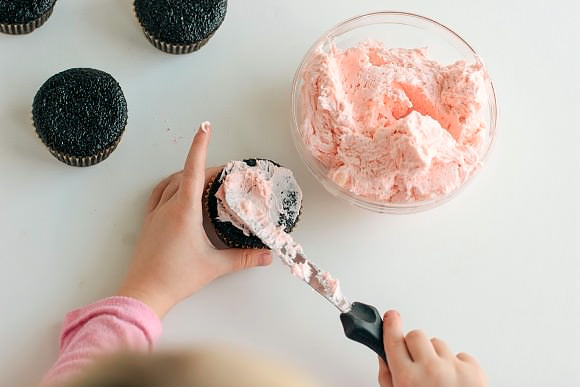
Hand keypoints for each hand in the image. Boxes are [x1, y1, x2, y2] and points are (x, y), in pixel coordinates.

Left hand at [117, 123, 272, 317]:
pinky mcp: (149, 223)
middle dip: (206, 167)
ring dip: (187, 175)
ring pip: (172, 182)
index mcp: (184, 210)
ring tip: (204, 179)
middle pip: (187, 174)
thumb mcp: (214, 266)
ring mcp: (155, 214)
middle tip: (225, 173)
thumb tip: (267, 256)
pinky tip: (177, 192)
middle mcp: (168, 206)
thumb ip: (243, 258)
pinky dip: (171, 186)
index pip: (194, 170)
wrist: (144, 293)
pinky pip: (159, 194)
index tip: (205, 126)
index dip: (201, 146)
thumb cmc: (177, 278)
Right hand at [378, 310, 486, 386]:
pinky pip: (461, 355)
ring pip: (439, 343)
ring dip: (435, 355)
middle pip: (416, 335)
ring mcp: (454, 368)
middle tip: (415, 358)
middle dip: (413, 345)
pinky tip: (454, 381)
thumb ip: (388, 377)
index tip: (391, 317)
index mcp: (407, 379)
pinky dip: (457, 365)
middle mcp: (431, 369)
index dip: (390, 324)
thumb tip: (384, 355)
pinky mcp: (475, 371)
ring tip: (438, 377)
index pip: (394, 339)